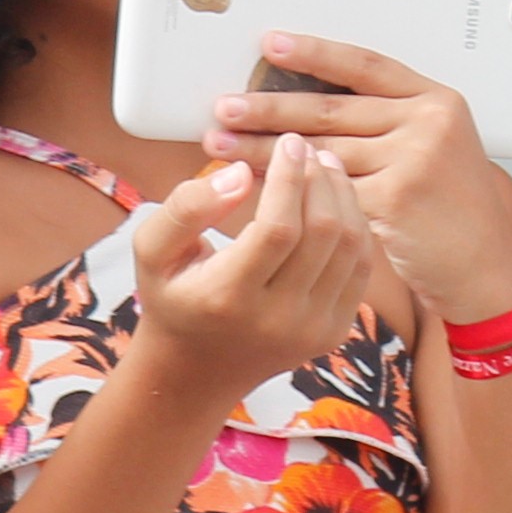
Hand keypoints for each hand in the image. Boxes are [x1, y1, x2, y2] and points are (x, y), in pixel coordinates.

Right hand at [125, 135, 374, 398]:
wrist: (197, 369)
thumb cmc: (172, 297)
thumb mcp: (151, 250)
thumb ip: (186, 207)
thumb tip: (240, 172)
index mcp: (228, 297)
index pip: (277, 228)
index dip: (289, 179)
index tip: (288, 143)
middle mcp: (277, 319)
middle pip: (322, 234)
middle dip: (321, 181)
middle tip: (310, 149)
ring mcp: (313, 329)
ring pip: (350, 248)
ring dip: (344, 198)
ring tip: (325, 166)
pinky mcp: (335, 331)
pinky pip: (360, 269)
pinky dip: (355, 226)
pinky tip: (336, 201)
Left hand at [210, 33, 511, 328]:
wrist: (485, 263)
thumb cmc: (449, 208)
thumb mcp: (434, 148)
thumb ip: (387, 123)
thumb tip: (306, 104)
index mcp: (437, 101)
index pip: (365, 66)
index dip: (315, 54)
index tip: (271, 45)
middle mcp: (428, 123)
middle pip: (332, 108)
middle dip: (270, 107)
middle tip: (224, 106)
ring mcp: (414, 160)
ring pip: (320, 150)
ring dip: (263, 148)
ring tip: (221, 142)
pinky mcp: (394, 198)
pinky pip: (325, 189)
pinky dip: (284, 187)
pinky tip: (254, 183)